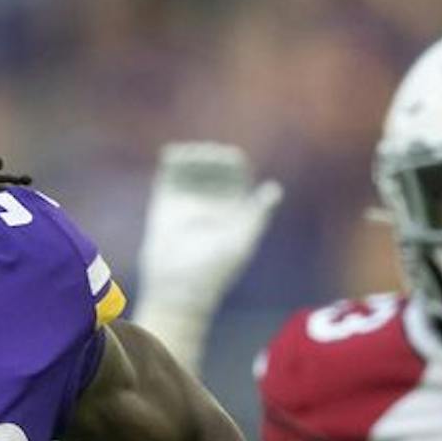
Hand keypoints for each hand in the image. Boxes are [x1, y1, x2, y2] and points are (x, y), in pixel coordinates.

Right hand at [134, 142, 281, 364]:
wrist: (179, 285)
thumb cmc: (215, 268)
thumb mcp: (242, 241)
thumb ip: (258, 214)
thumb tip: (275, 189)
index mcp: (234, 206)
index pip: (236, 173)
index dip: (232, 161)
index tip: (228, 159)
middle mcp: (212, 200)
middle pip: (214, 165)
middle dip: (211, 156)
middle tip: (207, 156)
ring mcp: (189, 199)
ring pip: (193, 165)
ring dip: (193, 155)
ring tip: (190, 156)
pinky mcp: (167, 201)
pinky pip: (170, 173)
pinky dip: (173, 158)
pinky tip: (174, 155)